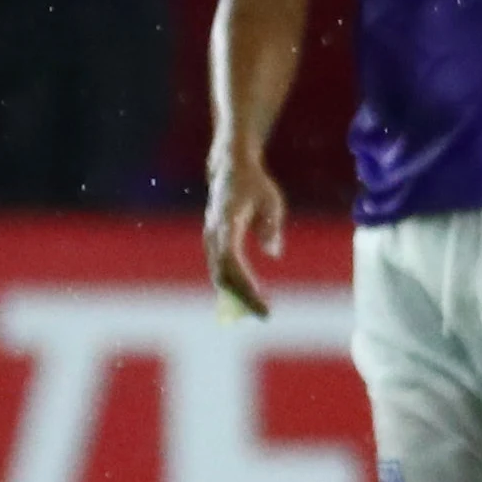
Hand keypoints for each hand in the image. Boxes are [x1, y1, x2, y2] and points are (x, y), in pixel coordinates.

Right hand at [204, 154, 287, 319]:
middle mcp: (213, 232)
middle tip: (263, 314)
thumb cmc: (255, 184)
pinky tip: (249, 297)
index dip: (243, 285)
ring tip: (258, 310)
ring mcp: (210, 237)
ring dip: (236, 295)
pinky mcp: (212, 241)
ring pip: (218, 274)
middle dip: (241, 298)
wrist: (230, 167)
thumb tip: (272, 253)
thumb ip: (271, 226)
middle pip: (222, 274)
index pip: (230, 262)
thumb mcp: (271, 201)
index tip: (260, 302)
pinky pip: (220, 269)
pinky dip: (233, 285)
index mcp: (226, 222)